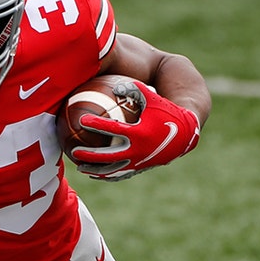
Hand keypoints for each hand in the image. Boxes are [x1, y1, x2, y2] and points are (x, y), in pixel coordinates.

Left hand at [71, 79, 200, 180]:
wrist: (185, 134)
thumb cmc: (166, 112)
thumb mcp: (153, 98)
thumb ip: (134, 89)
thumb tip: (116, 84)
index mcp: (139, 133)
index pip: (112, 129)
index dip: (96, 124)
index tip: (82, 120)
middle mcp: (137, 151)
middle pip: (107, 155)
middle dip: (88, 154)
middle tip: (74, 151)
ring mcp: (138, 163)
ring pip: (112, 170)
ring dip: (94, 170)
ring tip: (79, 167)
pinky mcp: (140, 169)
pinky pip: (120, 175)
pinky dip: (107, 175)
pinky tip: (94, 174)